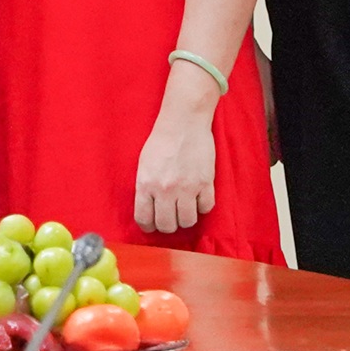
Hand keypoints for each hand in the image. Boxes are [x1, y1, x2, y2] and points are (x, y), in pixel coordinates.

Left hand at [133, 100, 218, 234]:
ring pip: (188, 222)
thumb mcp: (143, 165)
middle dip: (168, 225)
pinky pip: (206, 208)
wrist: (183, 123)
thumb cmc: (161, 141)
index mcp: (145, 184)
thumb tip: (149, 210)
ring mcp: (187, 188)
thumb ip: (145, 188)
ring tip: (184, 208)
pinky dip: (202, 207)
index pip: (144, 219)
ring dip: (186, 218)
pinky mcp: (206, 183)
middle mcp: (165, 189)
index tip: (152, 225)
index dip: (148, 226)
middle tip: (170, 218)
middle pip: (167, 226)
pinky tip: (198, 198)